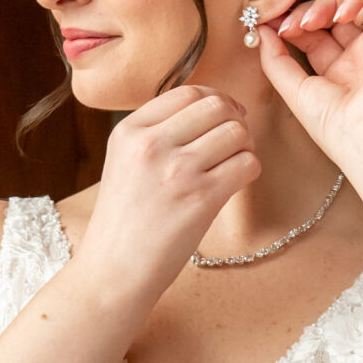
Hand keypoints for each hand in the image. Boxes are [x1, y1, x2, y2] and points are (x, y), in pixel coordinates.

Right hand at [77, 84, 258, 299]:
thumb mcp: (122, 162)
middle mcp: (152, 144)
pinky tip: (235, 184)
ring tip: (234, 163)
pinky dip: (249, 171)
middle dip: (235, 119)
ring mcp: (177, 170)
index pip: (188, 92)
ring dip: (245, 145)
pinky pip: (247, 164)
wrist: (113, 270)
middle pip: (217, 105)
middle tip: (235, 140)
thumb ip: (156, 134)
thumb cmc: (123, 221)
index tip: (223, 116)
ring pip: (237, 132)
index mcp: (129, 130)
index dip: (215, 100)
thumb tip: (209, 110)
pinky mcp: (201, 197)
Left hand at [258, 0, 362, 163]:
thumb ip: (275, 59)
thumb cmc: (339, 127)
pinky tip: (340, 13)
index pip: (313, 35)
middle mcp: (362, 57)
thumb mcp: (295, 91)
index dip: (292, 24)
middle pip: (331, 16)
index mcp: (340, 74)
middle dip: (305, 12)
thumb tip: (261, 30)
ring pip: (354, 2)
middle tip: (287, 24)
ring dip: (327, 2)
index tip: (269, 24)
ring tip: (311, 20)